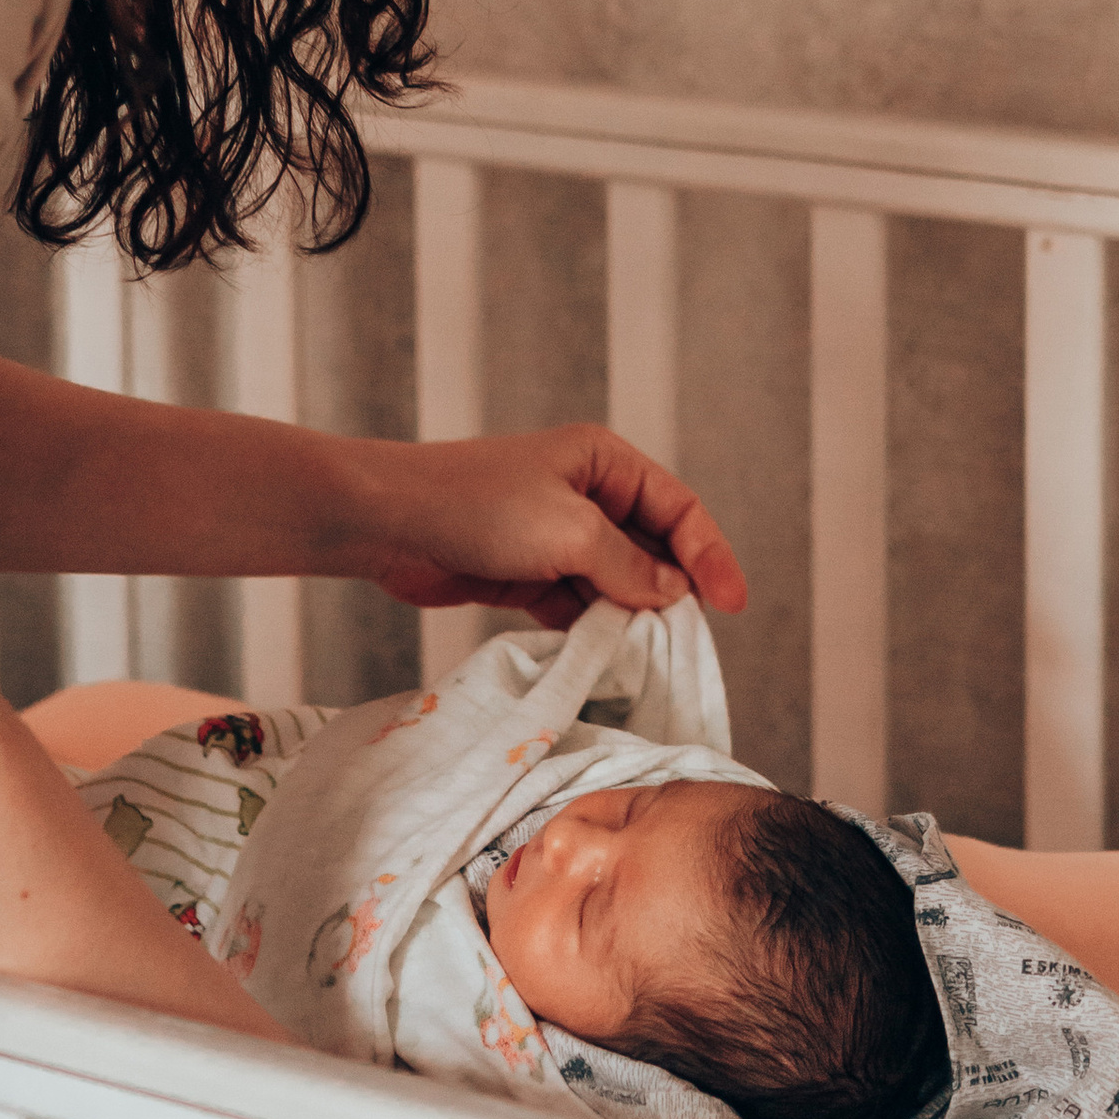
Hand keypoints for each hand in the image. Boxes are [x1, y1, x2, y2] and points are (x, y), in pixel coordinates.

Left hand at [351, 424, 746, 627]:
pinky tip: (602, 656)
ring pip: (615, 583)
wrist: (387, 523)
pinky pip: (578, 605)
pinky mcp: (526, 574)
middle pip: (652, 548)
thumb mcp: (569, 532)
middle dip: (671, 592)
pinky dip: (592, 629)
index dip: (710, 555)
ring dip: (630, 617)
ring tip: (647, 655)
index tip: (731, 605)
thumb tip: (673, 596)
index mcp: (604, 462)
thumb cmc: (476, 506)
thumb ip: (628, 566)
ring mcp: (554, 536)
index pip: (679, 509)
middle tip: (689, 640)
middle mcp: (585, 494)